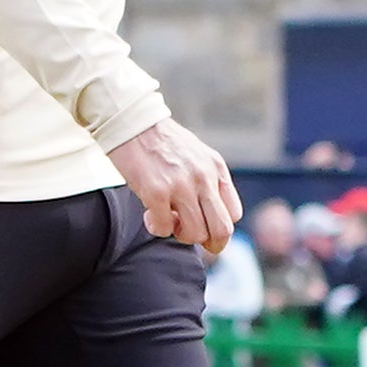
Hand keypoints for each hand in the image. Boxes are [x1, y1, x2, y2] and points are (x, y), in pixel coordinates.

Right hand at [105, 116, 236, 253]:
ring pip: (194, 234)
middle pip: (221, 230)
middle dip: (208, 243)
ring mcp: (181, 185)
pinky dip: (156, 228)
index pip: (234, 214)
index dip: (218, 227)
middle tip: (189, 234)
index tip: (202, 225)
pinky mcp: (156, 191)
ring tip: (167, 219)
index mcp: (216, 168)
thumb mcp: (196, 155)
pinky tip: (149, 215)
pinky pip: (163, 229)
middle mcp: (203, 177)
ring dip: (179, 234)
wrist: (132, 123)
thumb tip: (209, 214)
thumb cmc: (160, 141)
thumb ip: (208, 180)